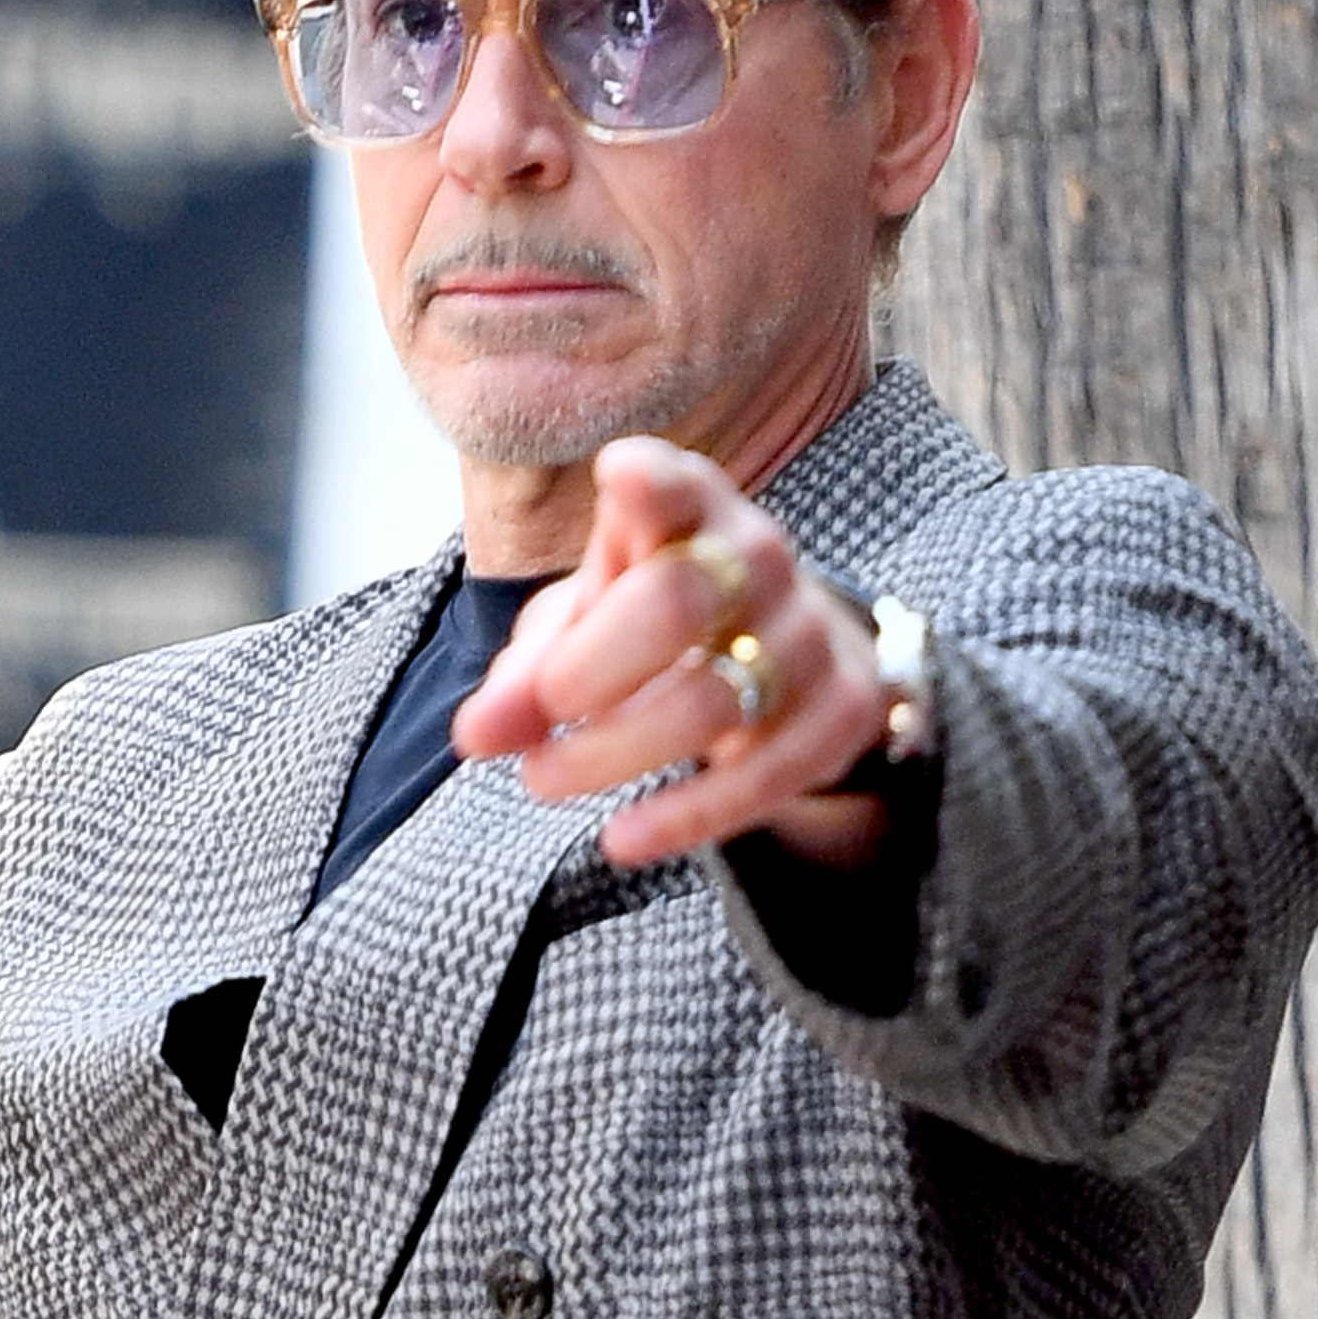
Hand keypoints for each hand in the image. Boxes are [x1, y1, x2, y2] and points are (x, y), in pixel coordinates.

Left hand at [449, 437, 896, 868]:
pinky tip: (621, 838)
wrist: (788, 656)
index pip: (673, 483)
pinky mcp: (841, 712)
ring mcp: (807, 634)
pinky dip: (684, 817)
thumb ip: (527, 672)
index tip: (618, 480)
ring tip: (541, 778)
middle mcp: (756, 556)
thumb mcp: (587, 623)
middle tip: (542, 705)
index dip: (650, 480)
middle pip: (676, 602)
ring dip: (611, 752)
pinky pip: (763, 776)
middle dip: (591, 666)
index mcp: (688, 507)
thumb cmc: (656, 621)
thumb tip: (475, 736)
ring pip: (709, 703)